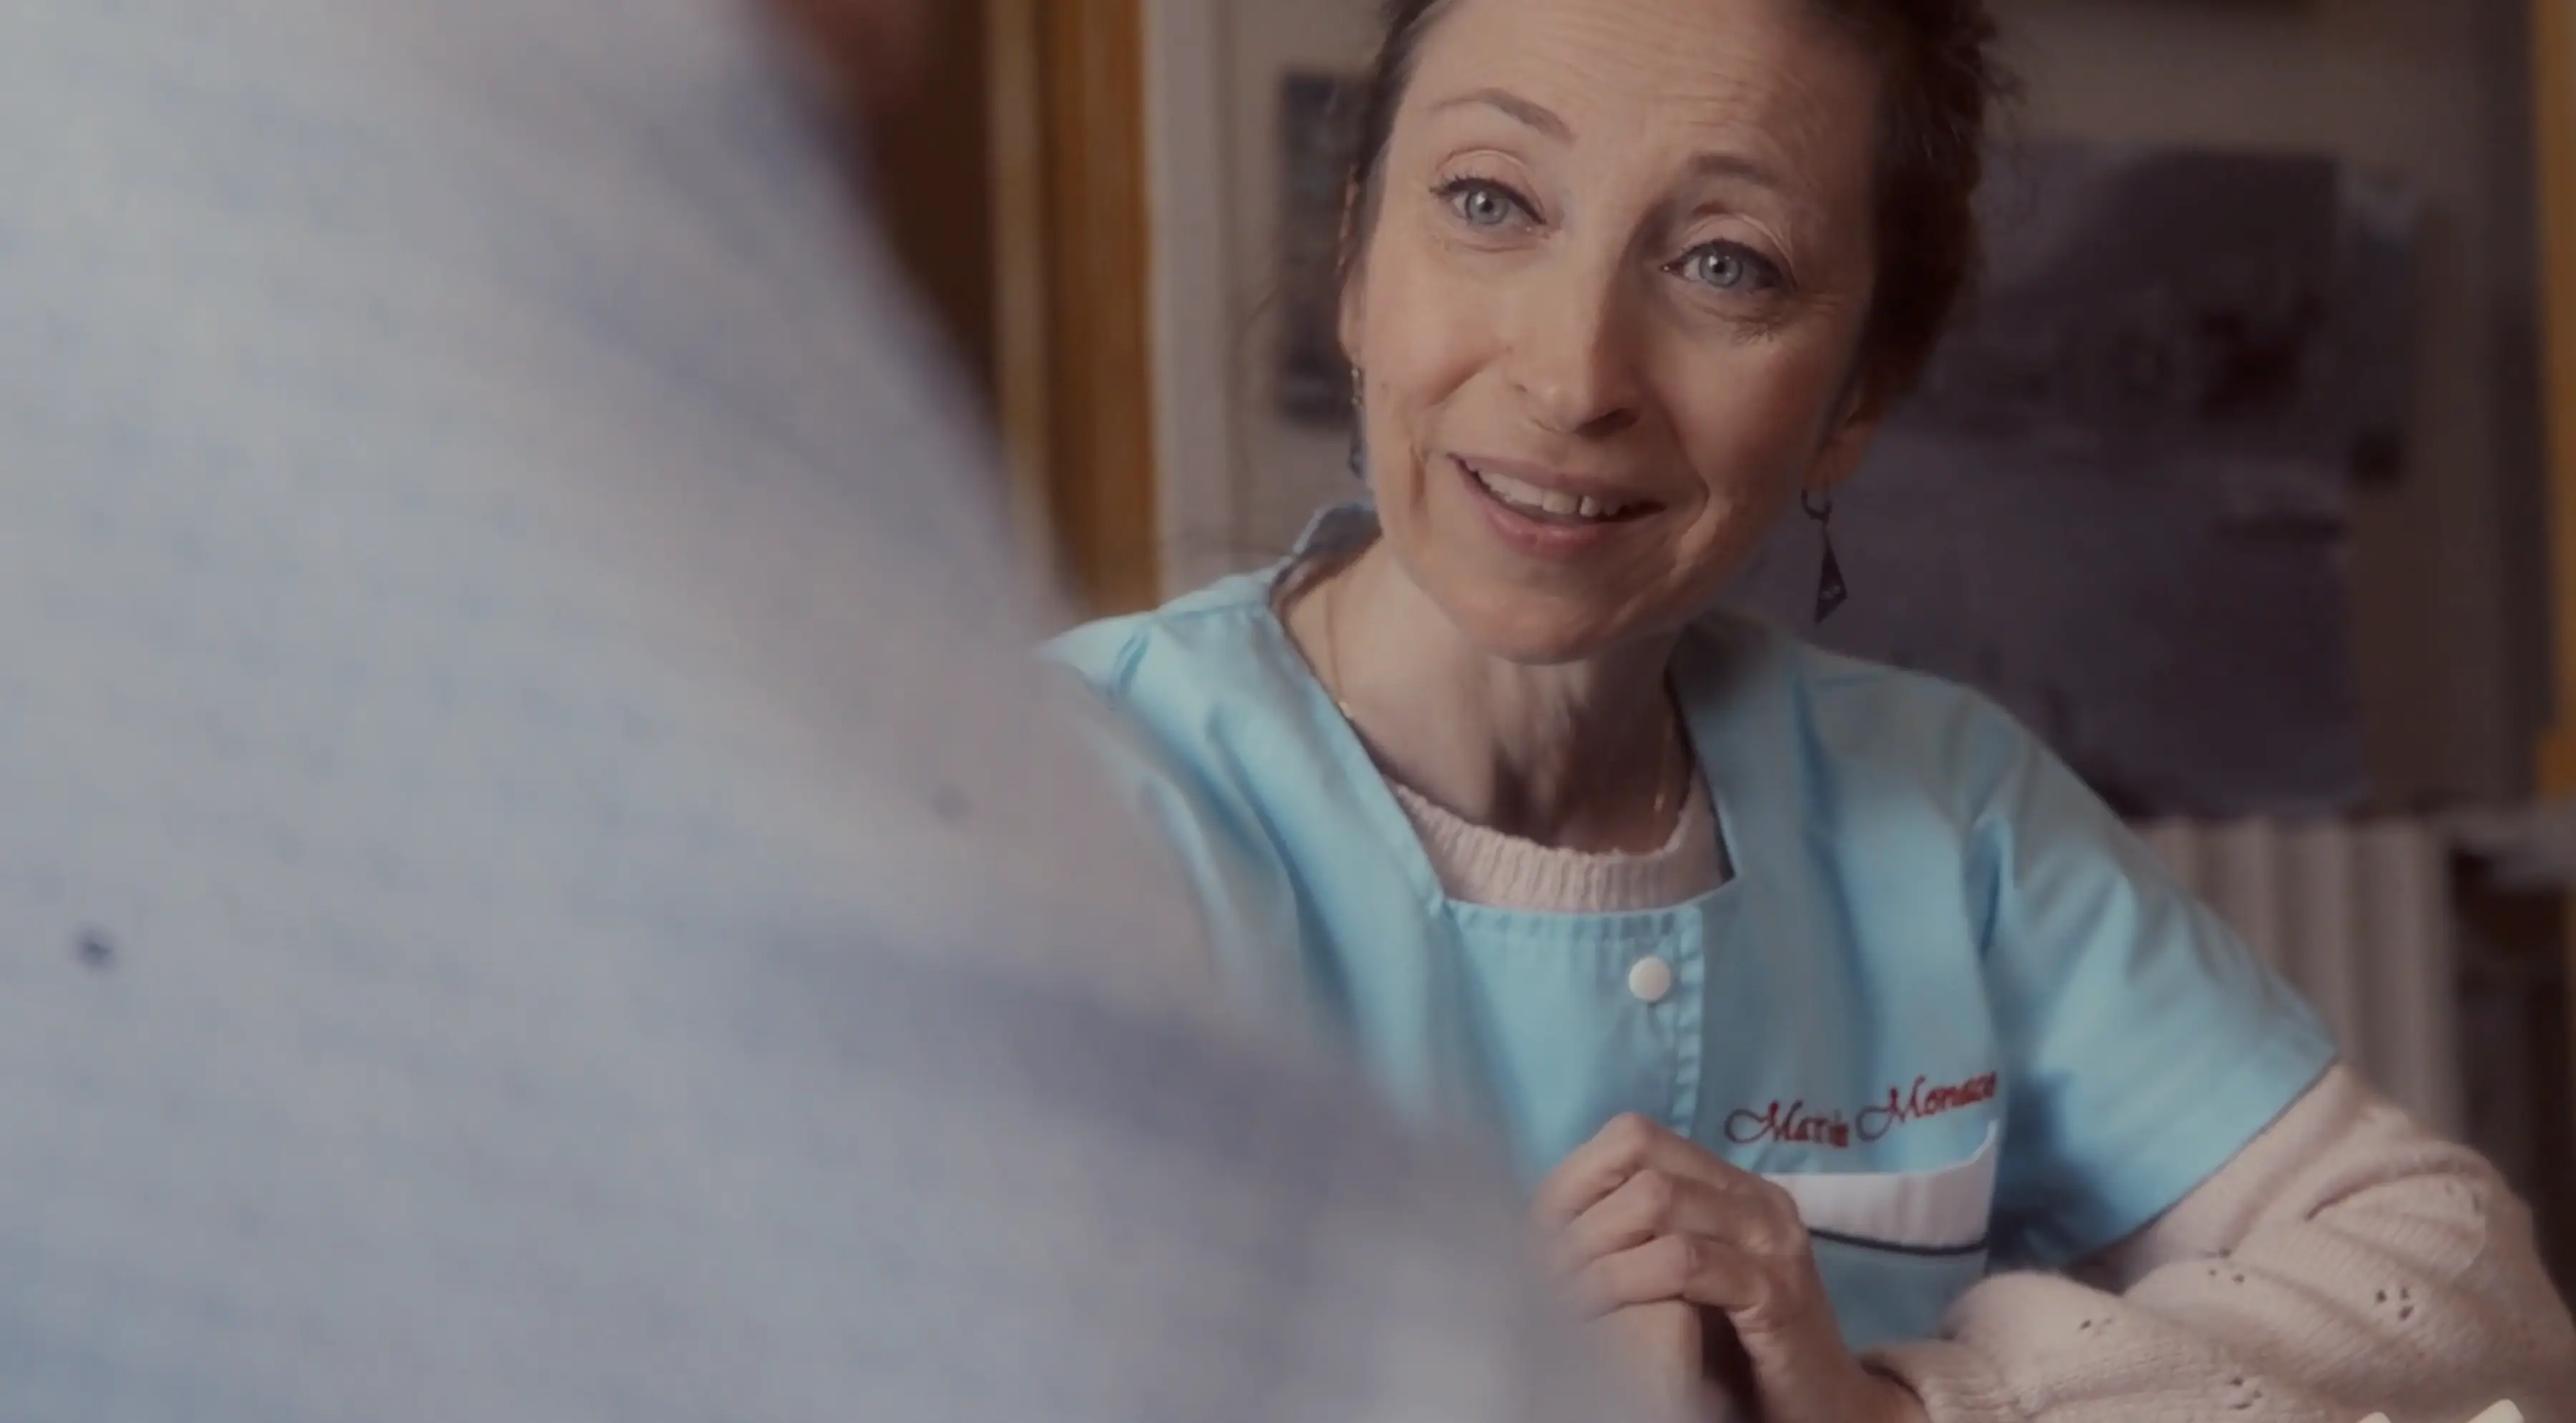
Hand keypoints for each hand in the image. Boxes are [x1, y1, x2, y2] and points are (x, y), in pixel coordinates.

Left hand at [1532, 1115, 1930, 1422]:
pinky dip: (1631, 1279)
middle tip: (1540, 1263)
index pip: (1636, 1137)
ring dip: (1597, 1247)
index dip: (1578, 1176)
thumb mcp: (1687, 1280)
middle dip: (1581, 1212)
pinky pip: (1687, 1262)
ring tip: (1560, 1288)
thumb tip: (1548, 1220)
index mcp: (1733, 1187)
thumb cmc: (1743, 1350)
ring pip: (1659, 1201)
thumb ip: (1643, 1239)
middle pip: (1642, 1160)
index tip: (1539, 1231)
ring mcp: (1772, 1239)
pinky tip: (1601, 1307)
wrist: (1829, 1410)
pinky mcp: (1775, 1290)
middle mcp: (1758, 1198)